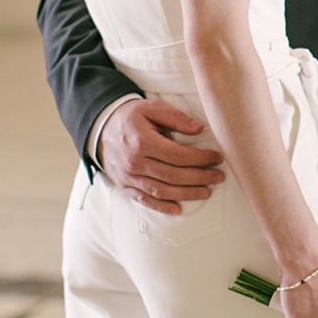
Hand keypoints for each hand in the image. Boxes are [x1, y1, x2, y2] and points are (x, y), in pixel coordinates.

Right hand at [98, 99, 224, 214]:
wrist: (99, 128)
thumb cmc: (130, 117)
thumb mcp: (151, 108)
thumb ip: (176, 117)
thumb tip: (199, 129)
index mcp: (142, 142)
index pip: (178, 155)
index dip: (201, 159)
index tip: (218, 158)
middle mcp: (134, 162)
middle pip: (173, 175)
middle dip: (199, 178)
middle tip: (218, 176)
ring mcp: (128, 177)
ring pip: (161, 190)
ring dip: (186, 194)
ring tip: (206, 192)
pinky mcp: (124, 186)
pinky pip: (144, 200)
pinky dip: (162, 207)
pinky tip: (178, 209)